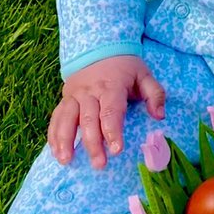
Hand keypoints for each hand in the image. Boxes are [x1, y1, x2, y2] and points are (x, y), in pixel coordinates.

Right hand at [47, 55, 164, 168]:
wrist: (100, 48)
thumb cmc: (126, 68)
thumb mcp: (144, 75)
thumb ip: (155, 94)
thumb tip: (159, 116)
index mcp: (112, 85)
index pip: (111, 110)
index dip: (113, 130)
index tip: (116, 150)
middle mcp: (90, 91)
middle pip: (88, 119)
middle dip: (92, 143)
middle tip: (99, 164)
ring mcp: (74, 95)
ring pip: (67, 118)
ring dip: (66, 140)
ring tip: (66, 161)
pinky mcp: (65, 99)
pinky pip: (56, 117)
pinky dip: (54, 135)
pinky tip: (56, 152)